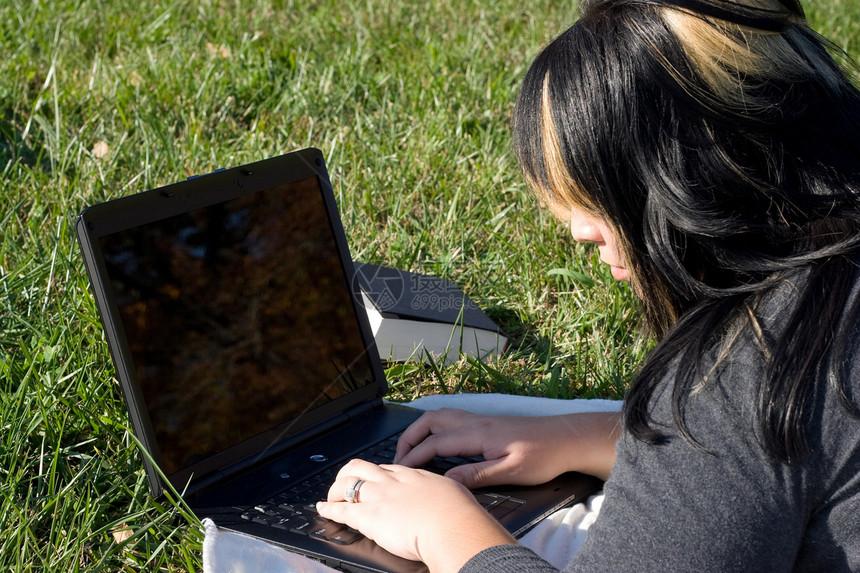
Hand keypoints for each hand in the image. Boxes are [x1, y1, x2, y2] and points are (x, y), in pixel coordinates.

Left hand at [316, 459, 514, 572]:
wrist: (451, 526)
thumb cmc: (459, 514)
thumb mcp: (454, 492)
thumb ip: (442, 492)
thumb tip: (446, 497)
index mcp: (413, 475)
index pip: (386, 468)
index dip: (375, 474)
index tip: (372, 479)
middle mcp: (392, 481)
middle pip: (361, 468)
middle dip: (348, 474)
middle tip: (344, 482)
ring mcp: (379, 496)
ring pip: (346, 484)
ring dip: (335, 490)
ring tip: (330, 497)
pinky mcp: (369, 516)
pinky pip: (341, 510)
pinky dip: (328, 509)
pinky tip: (322, 509)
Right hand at [394, 408, 619, 486]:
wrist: (565, 439)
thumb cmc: (543, 456)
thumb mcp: (510, 472)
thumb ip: (476, 474)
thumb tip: (447, 479)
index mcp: (477, 434)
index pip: (435, 443)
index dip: (414, 456)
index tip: (399, 469)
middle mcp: (475, 422)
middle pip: (431, 421)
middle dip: (409, 437)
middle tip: (398, 458)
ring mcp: (480, 419)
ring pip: (440, 417)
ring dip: (420, 430)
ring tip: (410, 449)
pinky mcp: (486, 423)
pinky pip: (450, 419)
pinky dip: (434, 428)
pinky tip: (435, 441)